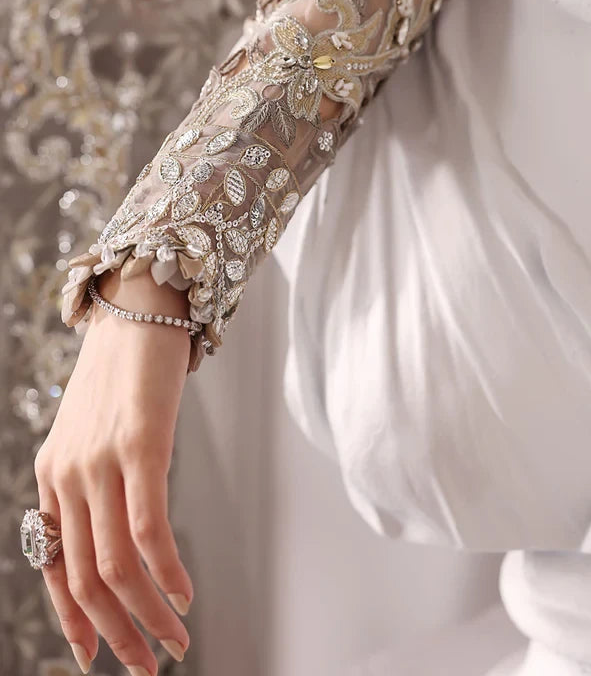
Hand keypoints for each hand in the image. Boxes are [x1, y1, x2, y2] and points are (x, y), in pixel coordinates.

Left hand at [34, 271, 193, 673]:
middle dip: (118, 634)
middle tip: (149, 665)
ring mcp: (98, 462)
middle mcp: (65, 476)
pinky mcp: (138, 445)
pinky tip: (183, 592)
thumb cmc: (124, 371)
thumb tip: (121, 533)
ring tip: (176, 639)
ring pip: (116, 565)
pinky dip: (166, 570)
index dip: (73, 620)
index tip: (96, 655)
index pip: (53, 568)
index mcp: (50, 477)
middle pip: (86, 579)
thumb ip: (95, 480)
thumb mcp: (94, 431)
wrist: (139, 306)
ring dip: (147, 615)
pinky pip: (147, 529)